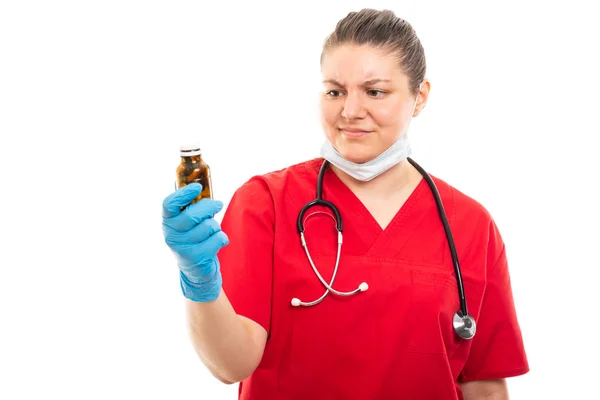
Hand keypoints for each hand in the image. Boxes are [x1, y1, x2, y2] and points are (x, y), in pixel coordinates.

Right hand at [162, 183, 228, 301]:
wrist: (196, 270)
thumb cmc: (194, 238)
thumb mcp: (187, 223)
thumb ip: (190, 206)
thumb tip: (200, 184)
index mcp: (168, 222)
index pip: (169, 204)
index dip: (183, 194)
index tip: (197, 187)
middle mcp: (171, 235)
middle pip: (193, 214)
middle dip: (210, 207)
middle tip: (218, 204)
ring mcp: (183, 248)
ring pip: (208, 226)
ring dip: (216, 226)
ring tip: (212, 231)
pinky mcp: (197, 258)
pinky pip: (217, 239)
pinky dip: (222, 238)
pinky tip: (219, 241)